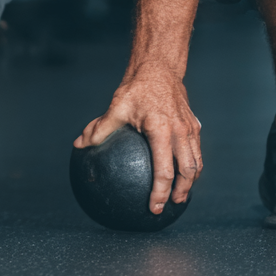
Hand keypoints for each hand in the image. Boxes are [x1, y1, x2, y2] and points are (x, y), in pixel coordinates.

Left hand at [73, 62, 201, 213]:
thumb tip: (79, 145)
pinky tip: (182, 172)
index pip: (164, 170)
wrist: (159, 67)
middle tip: (171, 205)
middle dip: (182, 193)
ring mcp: (190, 129)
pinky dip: (193, 166)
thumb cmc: (136, 88)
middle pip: (188, 171)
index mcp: (161, 130)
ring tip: (180, 196)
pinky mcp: (195, 125)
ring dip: (190, 182)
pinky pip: (196, 151)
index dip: (160, 193)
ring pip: (196, 163)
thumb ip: (99, 128)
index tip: (154, 208)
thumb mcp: (116, 106)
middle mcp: (180, 132)